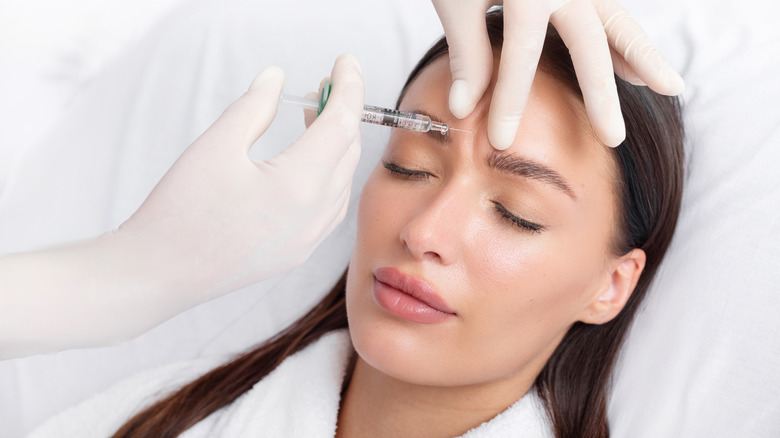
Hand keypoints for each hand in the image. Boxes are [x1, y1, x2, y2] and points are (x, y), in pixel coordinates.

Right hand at [117, 53, 363, 299]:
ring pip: (343, 179)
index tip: (345, 61)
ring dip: (336, 144)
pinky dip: (330, 175)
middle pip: (348, 151)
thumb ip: (255, 107)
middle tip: (323, 84)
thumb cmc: (180, 211)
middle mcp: (316, 216)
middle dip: (342, 112)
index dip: (349, 86)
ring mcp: (310, 240)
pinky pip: (332, 206)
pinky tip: (308, 160)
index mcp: (300, 185)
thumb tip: (278, 79)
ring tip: (311, 116)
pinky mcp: (298, 252)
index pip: (343, 124)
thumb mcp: (216, 146)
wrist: (158, 274)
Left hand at [431, 0, 684, 148]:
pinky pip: (609, 13)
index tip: (499, 141)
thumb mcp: (456, 0)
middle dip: (600, 95)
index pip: (520, 56)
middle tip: (612, 138)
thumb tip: (463, 110)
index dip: (509, 100)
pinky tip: (636, 71)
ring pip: (618, 21)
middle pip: (588, 44)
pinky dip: (624, 41)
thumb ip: (466, 52)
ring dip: (644, 56)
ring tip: (671, 88)